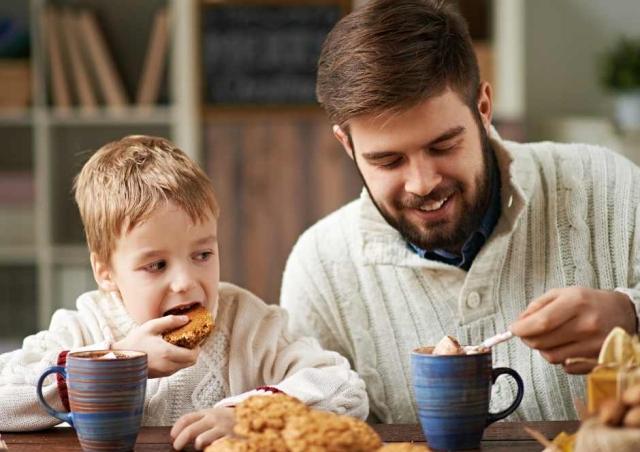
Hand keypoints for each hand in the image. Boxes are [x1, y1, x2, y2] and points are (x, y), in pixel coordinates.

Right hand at [112, 315, 199, 377]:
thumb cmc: (134, 341)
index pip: (193, 356)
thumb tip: (186, 319)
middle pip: (191, 362)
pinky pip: (175, 369)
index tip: (195, 339)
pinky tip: (170, 352)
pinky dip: (177, 362)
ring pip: (183, 366)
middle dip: (193, 352)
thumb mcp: (151, 327)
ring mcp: (164, 372)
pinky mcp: (159, 375)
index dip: (198, 348)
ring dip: (185, 357)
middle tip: (189, 342)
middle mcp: (168, 365)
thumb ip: (170, 321)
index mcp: (168, 353)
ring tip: (178, 346)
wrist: (119, 358)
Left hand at [170, 406, 234, 450]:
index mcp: (208, 412)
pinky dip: (211, 448)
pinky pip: (215, 446)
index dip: (177, 428)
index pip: (187, 418)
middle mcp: (214, 419)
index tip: (172, 436)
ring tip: (201, 447)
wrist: (252, 417)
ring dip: (198, 445)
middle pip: (190, 429)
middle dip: (180, 440)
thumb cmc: (229, 419)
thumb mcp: (215, 415)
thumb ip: (201, 420)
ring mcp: (222, 428)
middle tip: (177, 447)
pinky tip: (213, 447)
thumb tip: (182, 431)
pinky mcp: (230, 437)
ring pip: (201, 440)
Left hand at [509, 287, 636, 373]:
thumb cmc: (589, 302)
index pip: (542, 322)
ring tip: (550, 338)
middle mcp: (587, 325)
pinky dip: (560, 359)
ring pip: (551, 356)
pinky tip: (566, 347)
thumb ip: (537, 306)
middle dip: (528, 339)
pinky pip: (566, 367)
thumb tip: (519, 323)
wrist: (624, 314)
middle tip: (529, 333)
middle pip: (542, 342)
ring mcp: (594, 345)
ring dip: (543, 349)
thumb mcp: (562, 294)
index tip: (513, 329)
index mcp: (576, 303)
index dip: (522, 329)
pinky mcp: (598, 361)